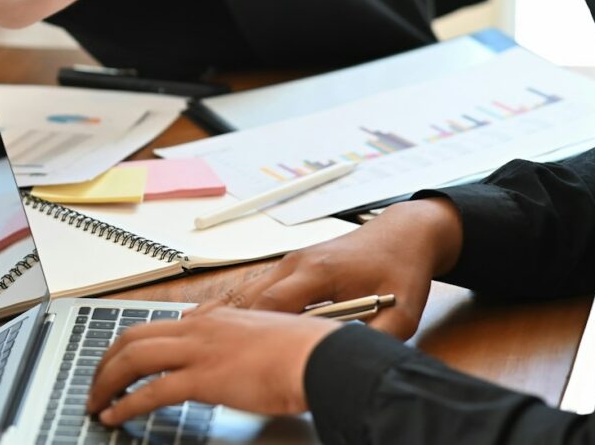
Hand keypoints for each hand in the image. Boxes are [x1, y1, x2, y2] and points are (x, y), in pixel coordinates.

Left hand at [89, 308, 337, 422]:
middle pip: (132, 338)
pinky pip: (151, 391)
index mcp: (211, 319)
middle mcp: (198, 329)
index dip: (128, 345)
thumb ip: (235, 342)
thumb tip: (226, 357)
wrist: (322, 358)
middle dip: (106, 361)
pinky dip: (126, 404)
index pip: (154, 325)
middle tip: (95, 383)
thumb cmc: (304, 352)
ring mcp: (198, 352)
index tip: (116, 361)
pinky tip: (116, 416)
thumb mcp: (262, 336)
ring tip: (95, 402)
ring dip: (107, 382)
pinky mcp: (203, 379)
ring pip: (133, 359)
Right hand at [192, 198, 463, 339]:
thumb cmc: (400, 269)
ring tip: (190, 332)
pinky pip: (254, 286)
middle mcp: (296, 263)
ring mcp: (289, 262)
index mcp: (320, 270)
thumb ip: (379, 337)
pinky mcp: (289, 266)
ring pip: (246, 289)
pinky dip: (233, 303)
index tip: (238, 352)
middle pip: (249, 295)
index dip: (255, 329)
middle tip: (200, 347)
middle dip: (226, 323)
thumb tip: (353, 361)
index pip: (275, 302)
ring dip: (223, 312)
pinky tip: (210, 316)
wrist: (403, 234)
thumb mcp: (404, 312)